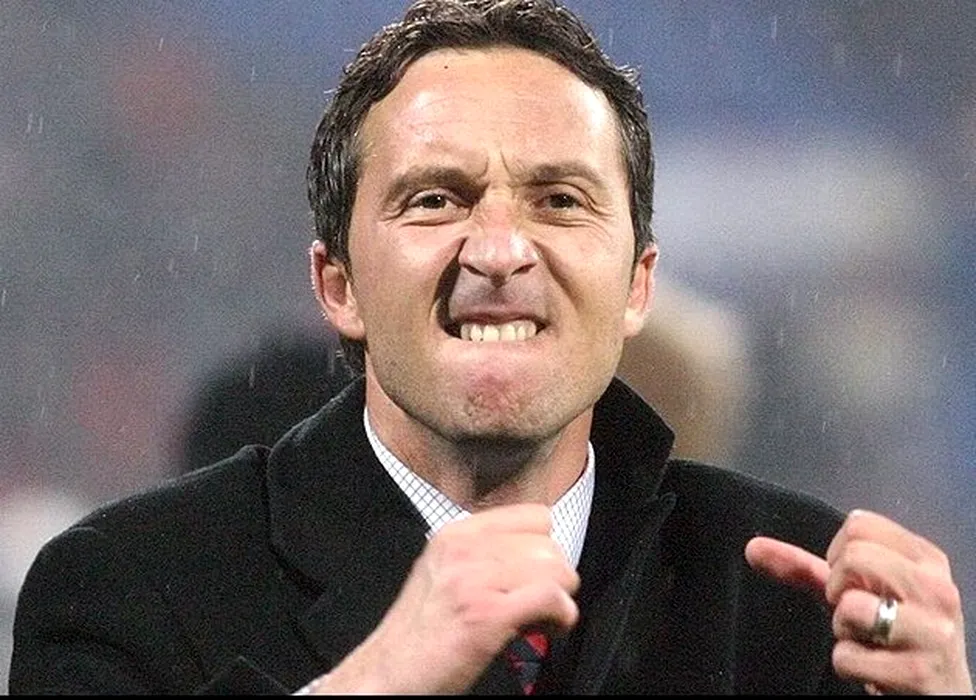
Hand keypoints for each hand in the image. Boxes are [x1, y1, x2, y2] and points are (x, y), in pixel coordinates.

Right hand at [308, 503, 579, 693]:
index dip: (544, 549)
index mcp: (456, 534)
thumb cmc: (419, 635)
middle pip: (550, 544)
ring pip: (556, 568)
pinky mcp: (486, 614)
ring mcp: (474, 578)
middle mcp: (464, 549)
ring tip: (539, 620)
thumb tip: (539, 556)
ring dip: (559, 599)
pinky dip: (561, 617)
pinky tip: (547, 630)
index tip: (535, 576)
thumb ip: (485, 556)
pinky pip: (552, 597)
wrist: (387, 674)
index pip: (534, 516)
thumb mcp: (446, 574)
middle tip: (536, 606)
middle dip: (554, 578)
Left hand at [745, 509, 972, 693]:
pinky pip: (847, 656)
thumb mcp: (856, 593)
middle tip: (859, 613)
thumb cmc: (894, 635)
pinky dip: (848, 664)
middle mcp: (938, 589)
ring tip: (869, 640)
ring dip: (844, 630)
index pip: (860, 524)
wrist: (939, 694)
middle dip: (838, 589)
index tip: (854, 583)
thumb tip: (752, 547)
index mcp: (926, 560)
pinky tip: (876, 668)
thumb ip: (804, 568)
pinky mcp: (919, 673)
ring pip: (849, 606)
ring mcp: (934, 632)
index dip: (839, 556)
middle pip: (854, 556)